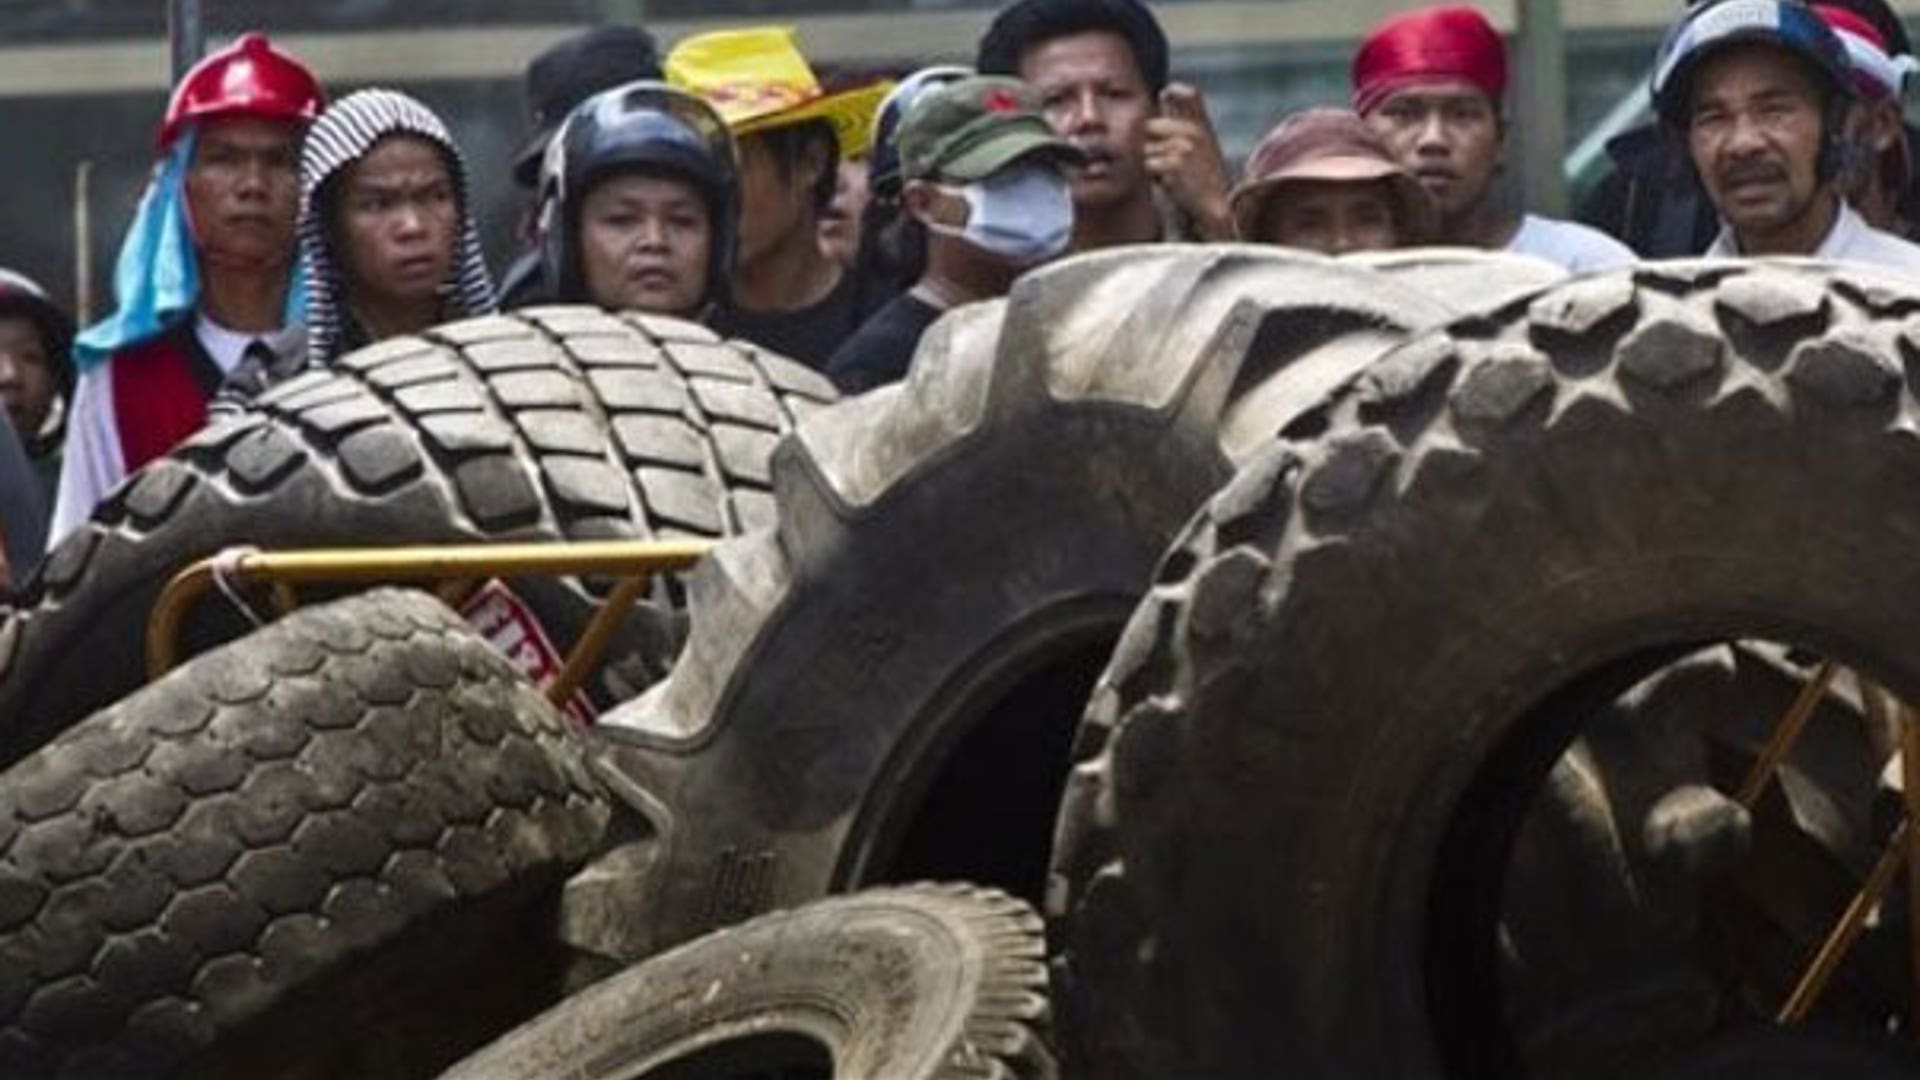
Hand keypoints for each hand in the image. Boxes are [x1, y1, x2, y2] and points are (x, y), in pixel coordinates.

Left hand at [1146, 83, 1234, 240]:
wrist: (1215, 212)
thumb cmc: (1203, 184)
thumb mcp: (1200, 148)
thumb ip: (1184, 123)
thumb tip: (1164, 93)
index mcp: (1202, 125)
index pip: (1188, 94)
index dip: (1173, 91)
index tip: (1165, 96)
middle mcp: (1194, 131)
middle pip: (1149, 126)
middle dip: (1148, 145)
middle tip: (1164, 165)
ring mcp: (1184, 146)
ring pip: (1145, 149)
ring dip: (1150, 164)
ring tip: (1170, 177)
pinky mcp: (1175, 164)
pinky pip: (1147, 165)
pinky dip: (1153, 177)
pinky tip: (1169, 185)